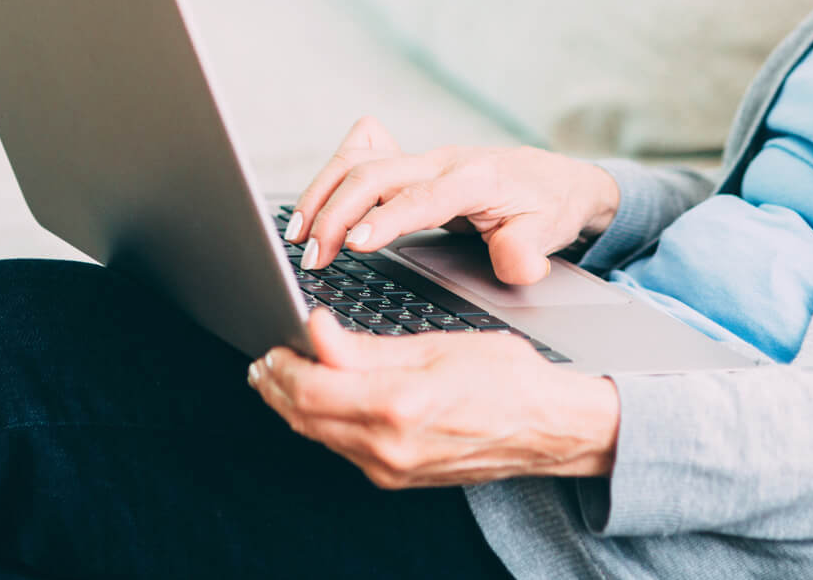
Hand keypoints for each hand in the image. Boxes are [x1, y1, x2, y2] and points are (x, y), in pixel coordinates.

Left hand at [249, 309, 618, 486]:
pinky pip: (342, 449)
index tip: (279, 337)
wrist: (547, 426)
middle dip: (277, 385)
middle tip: (266, 358)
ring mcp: (390, 469)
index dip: (285, 363)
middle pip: (305, 418)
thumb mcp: (435, 345)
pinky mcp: (396, 478)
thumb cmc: (505, 378)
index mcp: (399, 406)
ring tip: (281, 376)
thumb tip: (317, 334)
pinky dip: (321, 423)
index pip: (312, 389)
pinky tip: (320, 400)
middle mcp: (389, 447)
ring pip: (319, 436)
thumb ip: (366, 348)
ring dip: (292, 405)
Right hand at [286, 117, 619, 279]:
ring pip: (359, 161)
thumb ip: (527, 251)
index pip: (421, 197)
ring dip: (323, 194)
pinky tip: (312, 204)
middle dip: (336, 212)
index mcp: (475, 179)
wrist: (554, 179)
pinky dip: (330, 177)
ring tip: (297, 236)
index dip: (385, 219)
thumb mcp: (548, 231)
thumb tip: (518, 267)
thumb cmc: (547, 206)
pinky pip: (361, 156)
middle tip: (313, 256)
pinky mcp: (410, 164)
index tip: (355, 245)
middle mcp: (442, 162)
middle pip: (376, 173)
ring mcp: (423, 159)